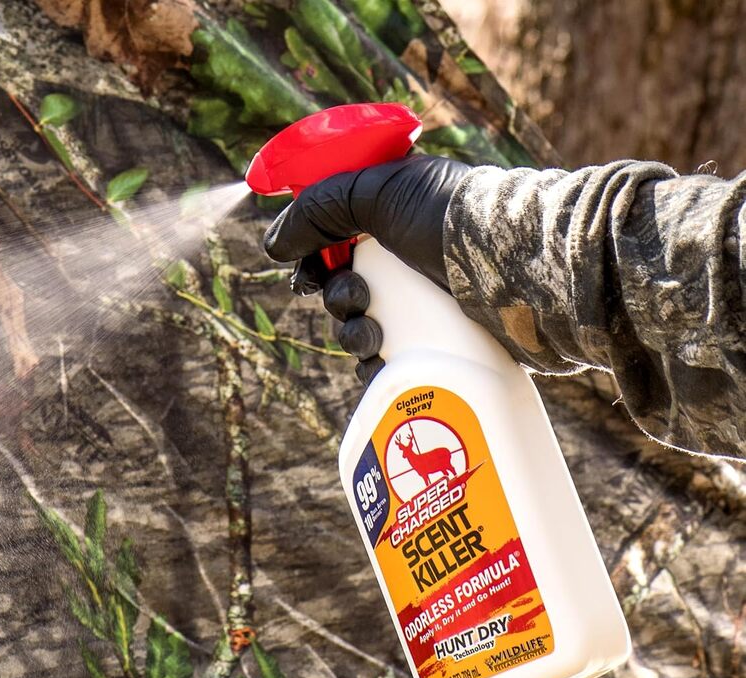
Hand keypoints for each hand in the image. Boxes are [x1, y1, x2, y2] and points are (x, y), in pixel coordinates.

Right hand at [263, 154, 470, 384]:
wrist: (521, 272)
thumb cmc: (455, 222)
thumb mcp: (379, 194)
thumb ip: (319, 209)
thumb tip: (273, 246)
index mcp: (394, 213)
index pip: (335, 234)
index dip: (313, 254)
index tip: (307, 272)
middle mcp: (408, 255)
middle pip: (343, 284)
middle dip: (337, 297)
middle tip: (357, 299)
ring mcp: (425, 300)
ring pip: (361, 326)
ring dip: (351, 335)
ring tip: (372, 337)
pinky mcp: (439, 342)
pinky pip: (388, 363)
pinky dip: (374, 366)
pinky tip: (379, 365)